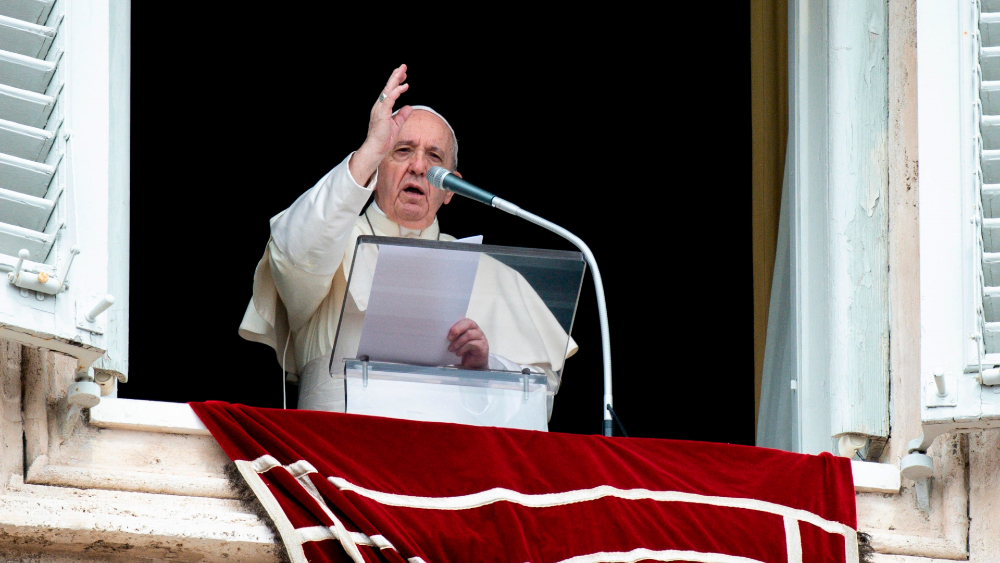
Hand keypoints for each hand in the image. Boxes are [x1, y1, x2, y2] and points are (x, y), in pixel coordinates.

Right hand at [349, 64, 412, 184]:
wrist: (376, 149)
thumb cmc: (384, 139)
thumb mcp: (397, 124)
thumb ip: (402, 115)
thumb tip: (409, 107)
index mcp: (383, 108)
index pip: (390, 91)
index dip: (397, 82)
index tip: (404, 75)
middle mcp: (380, 106)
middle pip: (388, 87)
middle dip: (396, 76)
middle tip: (403, 66)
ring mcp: (380, 109)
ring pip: (388, 91)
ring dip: (395, 80)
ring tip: (402, 71)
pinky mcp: (382, 114)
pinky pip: (389, 100)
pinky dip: (396, 92)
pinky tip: (403, 87)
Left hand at [447, 318, 488, 369]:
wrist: (473, 365)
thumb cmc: (464, 352)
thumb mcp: (457, 342)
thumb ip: (453, 336)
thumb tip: (440, 334)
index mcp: (470, 326)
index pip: (464, 320)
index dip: (455, 325)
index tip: (447, 334)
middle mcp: (477, 330)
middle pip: (468, 323)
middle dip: (456, 330)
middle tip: (449, 339)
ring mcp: (481, 338)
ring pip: (469, 334)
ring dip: (458, 342)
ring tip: (451, 349)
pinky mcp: (483, 346)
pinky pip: (472, 344)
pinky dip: (462, 349)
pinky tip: (458, 353)